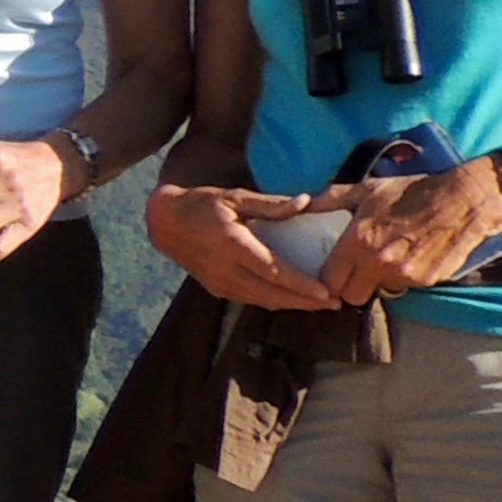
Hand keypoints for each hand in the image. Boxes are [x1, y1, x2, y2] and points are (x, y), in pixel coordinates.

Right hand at [144, 182, 338, 310]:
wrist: (165, 223)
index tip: (327, 293)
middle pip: (272, 294)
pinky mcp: (217, 289)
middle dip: (306, 302)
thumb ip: (271, 203)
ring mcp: (219, 283)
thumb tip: (307, 202)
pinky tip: (293, 299)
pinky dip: (275, 301)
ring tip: (320, 304)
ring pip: (263, 301)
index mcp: (233, 245)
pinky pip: (251, 299)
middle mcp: (225, 270)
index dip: (302, 285)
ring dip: (293, 305)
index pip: (274, 272)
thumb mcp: (235, 197)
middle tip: (336, 304)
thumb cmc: (202, 204)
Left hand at [320, 164, 501, 304]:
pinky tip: (411, 256)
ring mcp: (404, 274)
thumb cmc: (411, 191)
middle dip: (352, 288)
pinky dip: (405, 277)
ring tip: (388, 258)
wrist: (463, 199)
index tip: (333, 273)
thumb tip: (304, 204)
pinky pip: (406, 287)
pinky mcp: (427, 280)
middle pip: (352, 297)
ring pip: (381, 293)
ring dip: (380, 281)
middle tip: (357, 272)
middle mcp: (379, 262)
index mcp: (358, 241)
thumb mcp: (367, 189)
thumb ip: (331, 200)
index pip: (329, 282)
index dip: (329, 280)